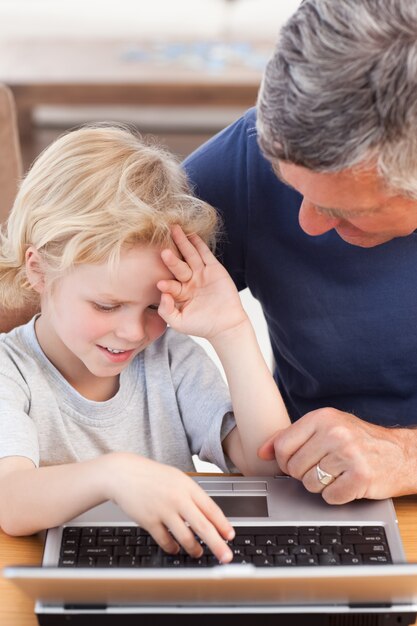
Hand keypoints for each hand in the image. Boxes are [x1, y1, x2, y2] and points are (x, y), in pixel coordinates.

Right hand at [107, 453, 233, 561]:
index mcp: (188, 486)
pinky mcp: (149, 521)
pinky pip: (165, 541)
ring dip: (194, 549)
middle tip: (226, 556)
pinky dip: (172, 548)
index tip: (230, 537)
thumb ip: (192, 496)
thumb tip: (209, 517)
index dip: (223, 525)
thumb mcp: (177, 479)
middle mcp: (178, 498)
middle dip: (217, 544)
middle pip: (203, 526)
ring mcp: (163, 510)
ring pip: (185, 537)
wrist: (124, 473)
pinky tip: (175, 549)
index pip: (211, 509)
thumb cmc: (152, 476)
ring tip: (198, 552)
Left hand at [157, 225, 246, 339]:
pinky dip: (199, 244)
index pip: (170, 284)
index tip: (161, 284)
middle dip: (171, 258)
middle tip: (163, 250)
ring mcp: (201, 274)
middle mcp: (188, 281)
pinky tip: (191, 234)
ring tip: (174, 229)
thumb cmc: (201, 326)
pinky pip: (205, 254)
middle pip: (177, 266)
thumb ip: (166, 311)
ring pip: (189, 256)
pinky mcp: (214, 269)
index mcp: (178, 293)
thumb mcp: (179, 322)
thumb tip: (162, 294)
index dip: (167, 284)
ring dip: (182, 243)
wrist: (226, 326)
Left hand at [258, 408, 416, 502]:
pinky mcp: (360, 478)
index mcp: (322, 417)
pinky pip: (329, 497)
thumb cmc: (359, 440)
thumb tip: (261, 451)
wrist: (400, 454)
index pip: (282, 445)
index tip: (294, 462)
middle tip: (322, 468)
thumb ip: (291, 436)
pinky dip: (336, 496)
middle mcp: (335, 433)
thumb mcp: (325, 427)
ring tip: (336, 473)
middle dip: (303, 474)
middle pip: (294, 468)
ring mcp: (348, 455)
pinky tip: (347, 483)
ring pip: (309, 484)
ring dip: (320, 485)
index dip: (283, 461)